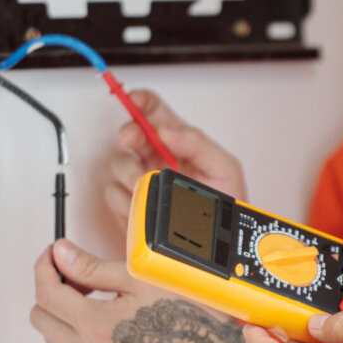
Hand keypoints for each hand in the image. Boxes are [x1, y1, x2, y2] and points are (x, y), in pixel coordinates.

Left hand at [31, 238, 254, 342]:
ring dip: (66, 320)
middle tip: (78, 280)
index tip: (52, 257)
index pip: (46, 293)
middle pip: (41, 320)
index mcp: (96, 326)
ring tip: (97, 305)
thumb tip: (62, 255)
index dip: (44, 268)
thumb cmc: (189, 316)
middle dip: (52, 293)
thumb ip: (93, 268)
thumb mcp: (141, 279)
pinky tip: (111, 331)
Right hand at [103, 89, 248, 230]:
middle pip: (131, 134)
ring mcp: (142, 182)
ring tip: (153, 187)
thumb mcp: (224, 168)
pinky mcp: (131, 205)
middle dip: (129, 134)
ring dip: (132, 173)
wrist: (221, 243)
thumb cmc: (228, 204)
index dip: (140, 101)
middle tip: (131, 140)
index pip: (155, 112)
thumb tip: (166, 131)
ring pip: (118, 164)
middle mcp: (158, 159)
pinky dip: (127, 199)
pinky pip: (114, 195)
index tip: (132, 99)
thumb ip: (198, 143)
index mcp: (179, 143)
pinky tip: (147, 207)